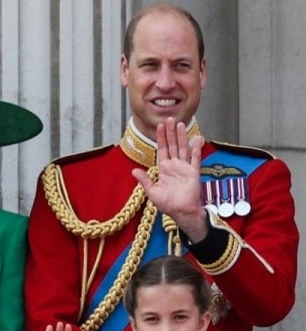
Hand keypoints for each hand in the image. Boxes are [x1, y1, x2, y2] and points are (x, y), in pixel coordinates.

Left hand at [131, 117, 207, 241]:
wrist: (181, 212)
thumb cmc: (167, 204)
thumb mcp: (152, 192)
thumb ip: (145, 180)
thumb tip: (133, 170)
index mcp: (164, 169)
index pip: (162, 149)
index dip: (161, 138)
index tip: (159, 126)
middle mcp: (175, 165)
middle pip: (172, 145)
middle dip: (170, 133)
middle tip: (169, 119)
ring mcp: (185, 167)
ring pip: (183, 148)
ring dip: (182, 136)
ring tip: (180, 124)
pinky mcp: (194, 172)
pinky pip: (195, 158)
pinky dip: (196, 148)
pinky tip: (197, 137)